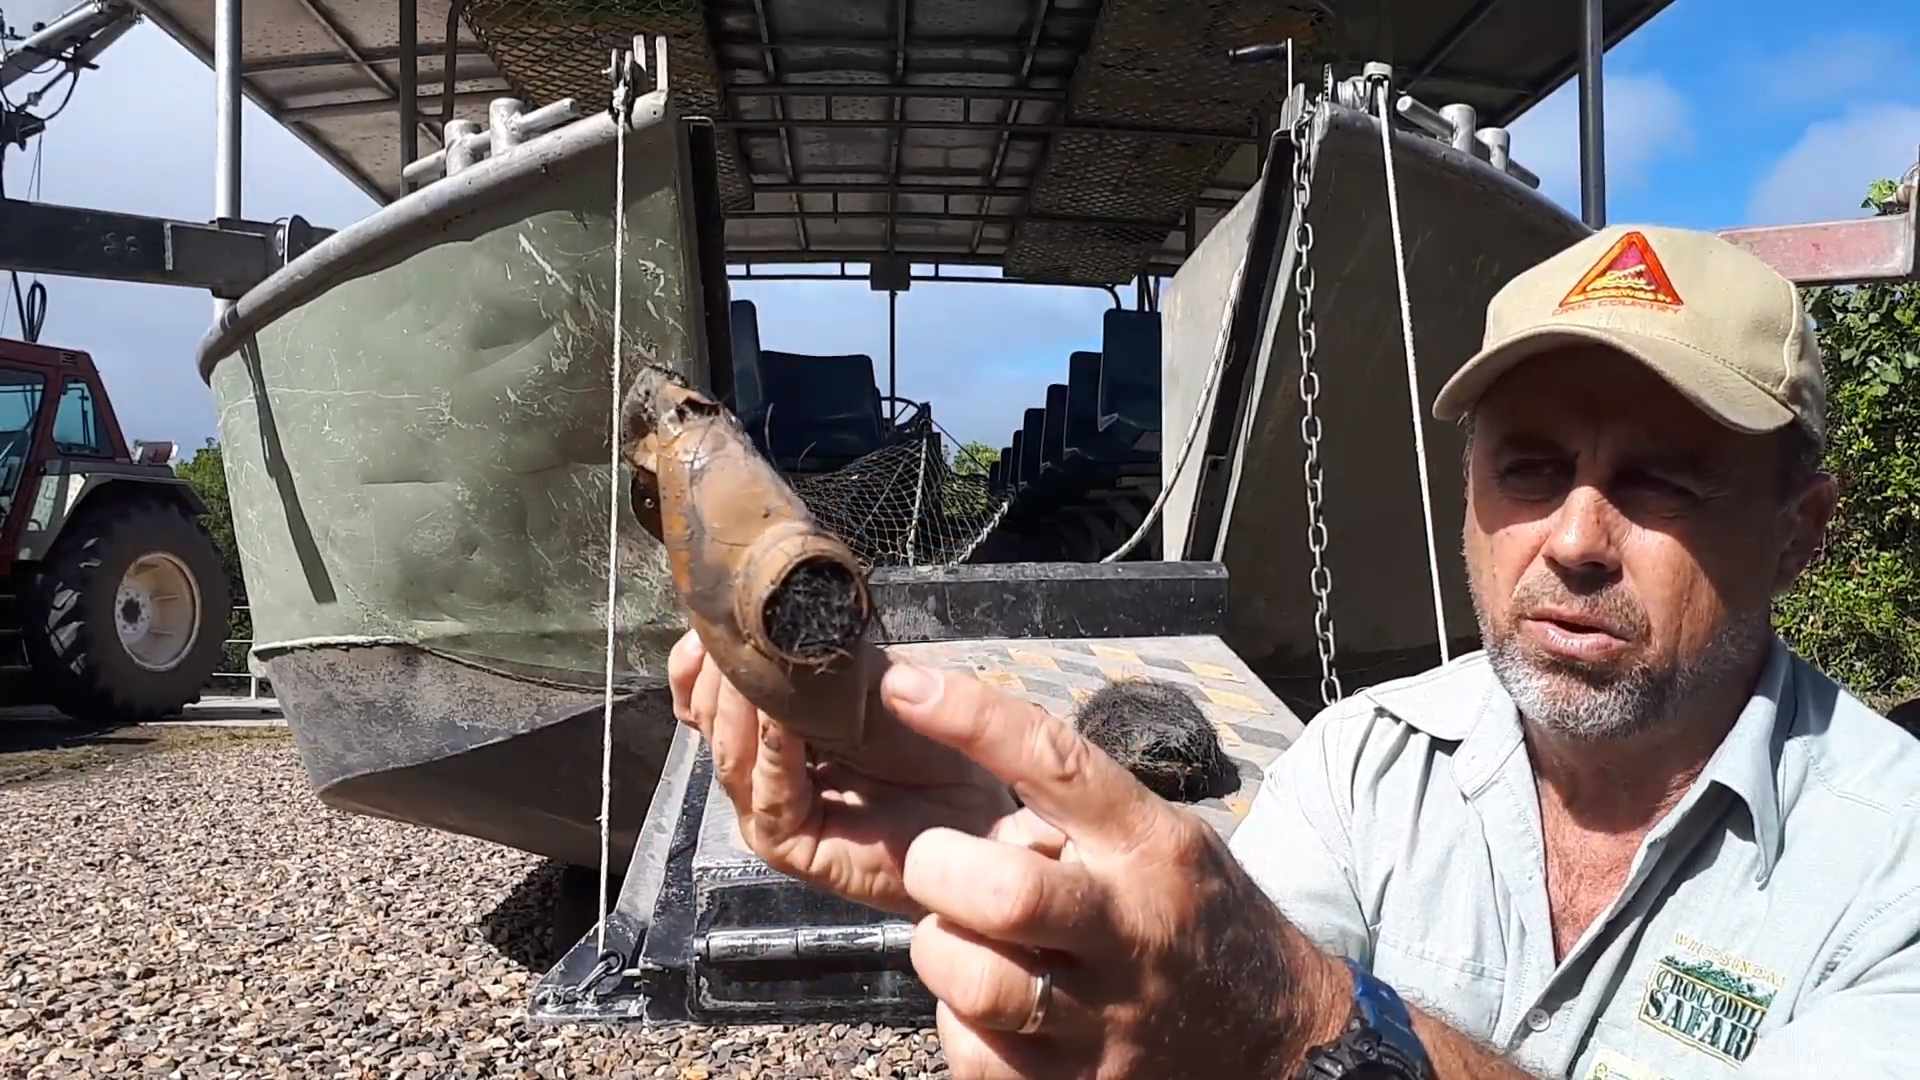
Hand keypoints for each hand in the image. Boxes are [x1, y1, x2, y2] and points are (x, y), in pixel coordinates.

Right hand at [667, 630, 1016, 916]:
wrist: (977, 806)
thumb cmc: (931, 744)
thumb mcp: (871, 680)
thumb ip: (822, 657)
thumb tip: (779, 610)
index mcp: (769, 727)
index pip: (706, 693)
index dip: (700, 660)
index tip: (709, 619)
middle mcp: (761, 767)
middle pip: (712, 721)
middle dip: (719, 677)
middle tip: (732, 635)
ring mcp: (771, 809)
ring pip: (733, 757)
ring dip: (740, 709)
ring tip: (753, 666)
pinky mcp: (791, 846)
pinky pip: (770, 797)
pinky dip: (776, 756)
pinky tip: (783, 720)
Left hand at [885, 666, 1349, 1078]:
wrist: (1277, 1038)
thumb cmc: (1195, 916)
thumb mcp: (1163, 835)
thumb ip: (1077, 811)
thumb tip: (965, 776)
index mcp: (1150, 848)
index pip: (1056, 764)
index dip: (972, 718)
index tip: (905, 686)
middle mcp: (1130, 932)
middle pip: (1003, 893)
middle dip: (941, 870)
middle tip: (941, 868)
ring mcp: (1105, 1023)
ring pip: (973, 982)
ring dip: (941, 951)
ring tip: (964, 939)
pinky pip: (974, 1055)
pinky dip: (960, 1024)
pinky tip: (990, 1005)